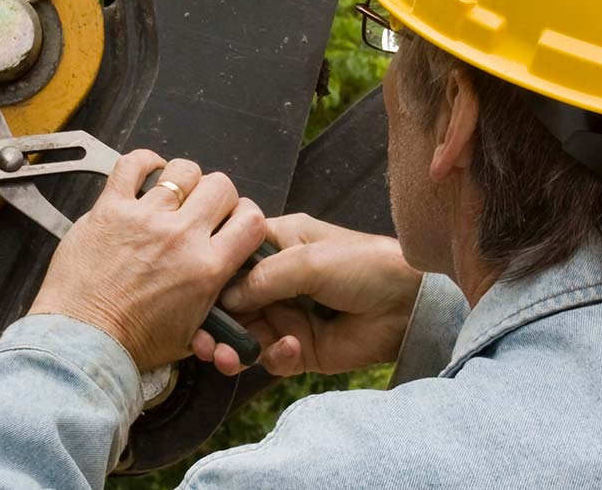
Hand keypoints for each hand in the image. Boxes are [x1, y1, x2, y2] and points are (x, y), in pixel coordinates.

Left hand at [29, 151, 266, 370]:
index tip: (235, 221)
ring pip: (183, 171)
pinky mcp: (111, 209)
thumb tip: (225, 279)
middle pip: (221, 186)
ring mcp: (145, 218)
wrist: (83, 341)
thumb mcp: (194, 333)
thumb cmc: (131, 342)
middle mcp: (180, 236)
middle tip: (204, 210)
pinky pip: (133, 164)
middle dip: (218, 196)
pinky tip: (148, 174)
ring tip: (175, 195)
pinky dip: (145, 162)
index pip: (251, 220)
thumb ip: (216, 300)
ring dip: (185, 181)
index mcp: (207, 268)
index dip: (247, 216)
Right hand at [203, 214, 423, 375]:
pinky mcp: (301, 348)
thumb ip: (261, 277)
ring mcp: (288, 315)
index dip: (210, 276)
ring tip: (226, 357)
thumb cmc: (364, 265)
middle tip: (200, 342)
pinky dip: (273, 356)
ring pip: (244, 335)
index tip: (191, 293)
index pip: (231, 258)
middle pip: (230, 303)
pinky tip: (291, 348)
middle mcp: (277, 279)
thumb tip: (223, 298)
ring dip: (233, 347)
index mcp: (277, 243)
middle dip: (213, 323)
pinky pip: (271, 357)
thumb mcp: (308, 260)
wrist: (410, 306)